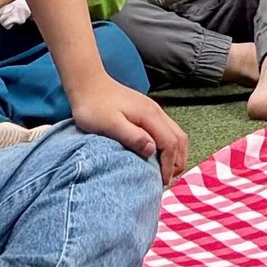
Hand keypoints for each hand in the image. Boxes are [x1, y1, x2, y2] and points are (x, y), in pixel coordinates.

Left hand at [74, 79, 190, 180]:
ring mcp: (153, 110)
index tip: (161, 183)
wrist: (88, 83)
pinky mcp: (147, 111)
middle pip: (179, 138)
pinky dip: (169, 146)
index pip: (171, 143)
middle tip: (166, 180)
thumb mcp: (110, 125)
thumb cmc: (94, 107)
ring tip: (165, 171)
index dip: (169, 165)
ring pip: (175, 133)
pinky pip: (167, 130)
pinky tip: (157, 155)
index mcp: (150, 116)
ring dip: (175, 154)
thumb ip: (132, 136)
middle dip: (177, 161)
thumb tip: (153, 150)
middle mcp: (156, 112)